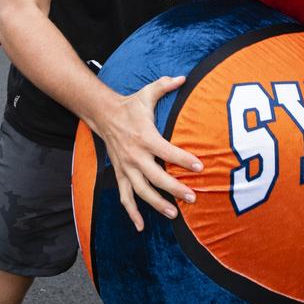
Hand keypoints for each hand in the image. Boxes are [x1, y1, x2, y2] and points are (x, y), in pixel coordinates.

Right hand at [94, 75, 202, 231]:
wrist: (103, 115)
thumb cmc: (130, 105)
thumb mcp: (147, 93)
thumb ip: (165, 85)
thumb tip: (183, 77)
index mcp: (145, 136)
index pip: (168, 151)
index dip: (184, 160)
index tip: (200, 167)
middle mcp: (135, 155)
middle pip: (156, 177)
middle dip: (175, 188)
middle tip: (192, 197)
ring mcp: (126, 167)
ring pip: (141, 191)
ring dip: (157, 204)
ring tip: (174, 214)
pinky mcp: (120, 174)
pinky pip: (125, 197)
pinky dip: (131, 213)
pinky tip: (141, 226)